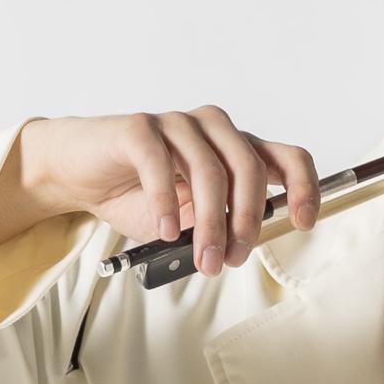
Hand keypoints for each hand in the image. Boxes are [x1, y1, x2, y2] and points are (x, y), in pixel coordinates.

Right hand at [20, 107, 320, 275]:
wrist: (78, 175)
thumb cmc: (138, 195)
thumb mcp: (190, 220)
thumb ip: (220, 224)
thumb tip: (242, 244)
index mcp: (234, 150)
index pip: (287, 157)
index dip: (303, 187)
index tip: (304, 221)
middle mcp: (213, 130)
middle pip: (249, 168)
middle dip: (245, 222)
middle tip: (230, 259)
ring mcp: (177, 124)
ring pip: (210, 170)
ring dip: (210, 223)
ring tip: (203, 259)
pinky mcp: (139, 127)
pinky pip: (162, 162)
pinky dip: (167, 202)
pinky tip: (167, 231)